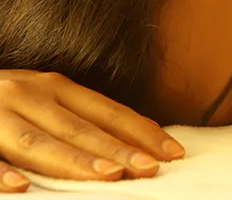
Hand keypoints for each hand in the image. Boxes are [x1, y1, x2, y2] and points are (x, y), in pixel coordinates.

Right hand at [0, 70, 184, 191]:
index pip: (108, 111)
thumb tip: (135, 144)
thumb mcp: (47, 99)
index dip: (141, 131)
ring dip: (73, 160)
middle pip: (79, 128)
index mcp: (56, 87)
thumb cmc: (8, 101)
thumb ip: (82, 118)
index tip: (172, 153)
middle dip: (117, 149)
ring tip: (107, 176)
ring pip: (38, 141)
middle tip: (149, 169)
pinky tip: (20, 187)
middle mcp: (30, 94)